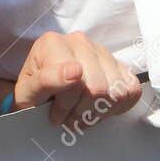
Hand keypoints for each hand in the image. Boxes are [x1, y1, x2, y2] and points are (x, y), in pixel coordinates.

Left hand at [13, 31, 141, 131]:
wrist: (39, 95)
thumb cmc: (31, 95)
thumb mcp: (27, 93)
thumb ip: (45, 81)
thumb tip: (75, 71)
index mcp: (53, 43)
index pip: (75, 82)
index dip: (66, 107)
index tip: (55, 116)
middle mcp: (79, 41)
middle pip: (98, 88)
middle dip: (84, 112)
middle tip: (70, 119)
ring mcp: (101, 50)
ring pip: (117, 91)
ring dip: (100, 111)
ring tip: (84, 113)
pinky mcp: (117, 63)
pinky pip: (132, 88)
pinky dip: (120, 105)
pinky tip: (101, 107)